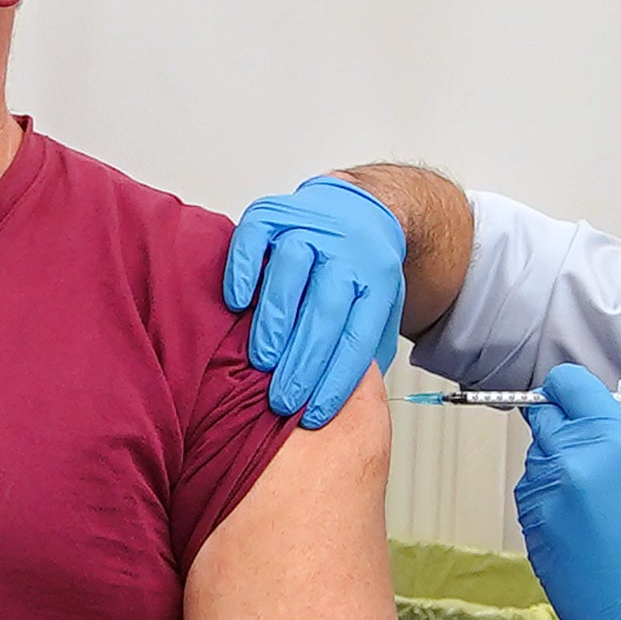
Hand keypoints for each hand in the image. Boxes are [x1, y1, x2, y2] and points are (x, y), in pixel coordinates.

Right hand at [217, 174, 407, 427]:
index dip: (336, 379)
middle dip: (303, 361)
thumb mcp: (383, 306)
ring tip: (261, 363)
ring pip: (290, 274)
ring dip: (274, 323)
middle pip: (326, 309)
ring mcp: (307, 226)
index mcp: (377, 276)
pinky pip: (253, 240)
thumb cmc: (362, 269)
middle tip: (283, 400)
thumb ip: (368, 345)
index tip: (315, 414)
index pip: (358, 335)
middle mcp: (345, 248)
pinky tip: (237, 304)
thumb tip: (350, 401)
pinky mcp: (272, 212)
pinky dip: (243, 272)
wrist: (358, 206)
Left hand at [518, 358, 620, 619]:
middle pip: (545, 417)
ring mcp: (542, 498)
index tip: (591, 406)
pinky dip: (552, 499)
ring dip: (560, 464)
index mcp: (608, 440)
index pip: (565, 383)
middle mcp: (566, 463)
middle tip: (606, 458)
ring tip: (602, 500)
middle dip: (569, 427)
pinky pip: (532, 496)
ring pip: (537, 458)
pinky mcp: (530, 530)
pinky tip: (587, 525)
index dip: (576, 390)